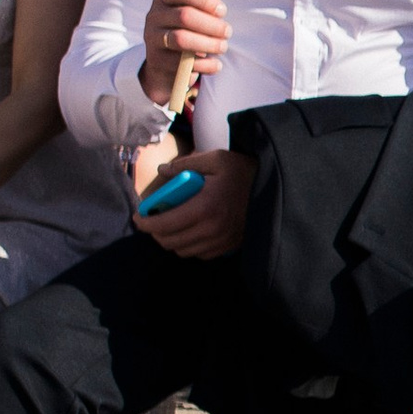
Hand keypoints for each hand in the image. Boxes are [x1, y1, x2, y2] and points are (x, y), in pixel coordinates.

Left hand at [135, 149, 249, 260]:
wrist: (273, 189)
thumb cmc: (243, 172)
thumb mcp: (215, 158)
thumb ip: (185, 164)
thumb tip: (162, 171)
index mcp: (204, 207)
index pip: (163, 225)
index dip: (145, 223)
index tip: (139, 217)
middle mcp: (211, 230)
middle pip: (170, 242)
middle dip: (156, 233)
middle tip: (153, 220)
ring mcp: (221, 241)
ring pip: (183, 251)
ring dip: (172, 240)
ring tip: (171, 226)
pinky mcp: (228, 247)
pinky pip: (200, 254)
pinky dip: (190, 246)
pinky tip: (191, 231)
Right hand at [140, 0, 227, 108]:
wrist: (165, 63)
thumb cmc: (186, 30)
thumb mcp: (195, 13)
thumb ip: (205, 1)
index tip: (223, 11)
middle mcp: (153, 15)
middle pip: (184, 16)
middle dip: (212, 25)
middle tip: (228, 32)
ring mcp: (152, 38)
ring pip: (181, 39)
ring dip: (208, 44)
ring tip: (223, 47)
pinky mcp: (156, 60)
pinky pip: (182, 63)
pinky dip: (205, 64)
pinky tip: (216, 64)